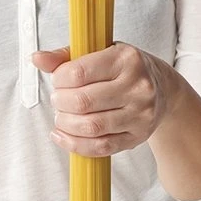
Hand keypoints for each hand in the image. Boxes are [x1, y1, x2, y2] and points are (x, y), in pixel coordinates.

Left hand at [32, 42, 181, 156]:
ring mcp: (139, 114)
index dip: (58, 81)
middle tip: (58, 101)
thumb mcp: (100, 53)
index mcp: (125, 59)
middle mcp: (137, 87)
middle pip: (82, 102)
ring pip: (90, 127)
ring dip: (66, 125)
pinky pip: (100, 147)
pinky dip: (75, 145)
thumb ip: (66, 57)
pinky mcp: (137, 137)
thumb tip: (37, 58)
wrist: (163, 90)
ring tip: (62, 117)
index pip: (78, 73)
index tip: (58, 82)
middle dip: (60, 104)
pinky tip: (63, 136)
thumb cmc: (124, 70)